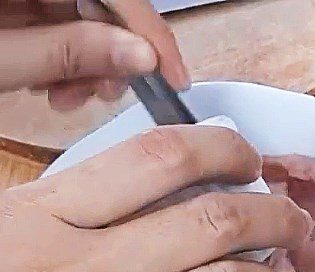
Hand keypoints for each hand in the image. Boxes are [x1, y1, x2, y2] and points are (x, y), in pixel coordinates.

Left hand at [0, 0, 188, 109]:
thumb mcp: (1, 59)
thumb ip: (68, 52)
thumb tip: (140, 57)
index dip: (152, 32)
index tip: (175, 76)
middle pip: (102, 6)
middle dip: (115, 55)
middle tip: (107, 92)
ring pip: (82, 22)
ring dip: (89, 67)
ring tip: (68, 96)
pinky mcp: (14, 9)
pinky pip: (56, 28)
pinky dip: (65, 64)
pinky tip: (52, 85)